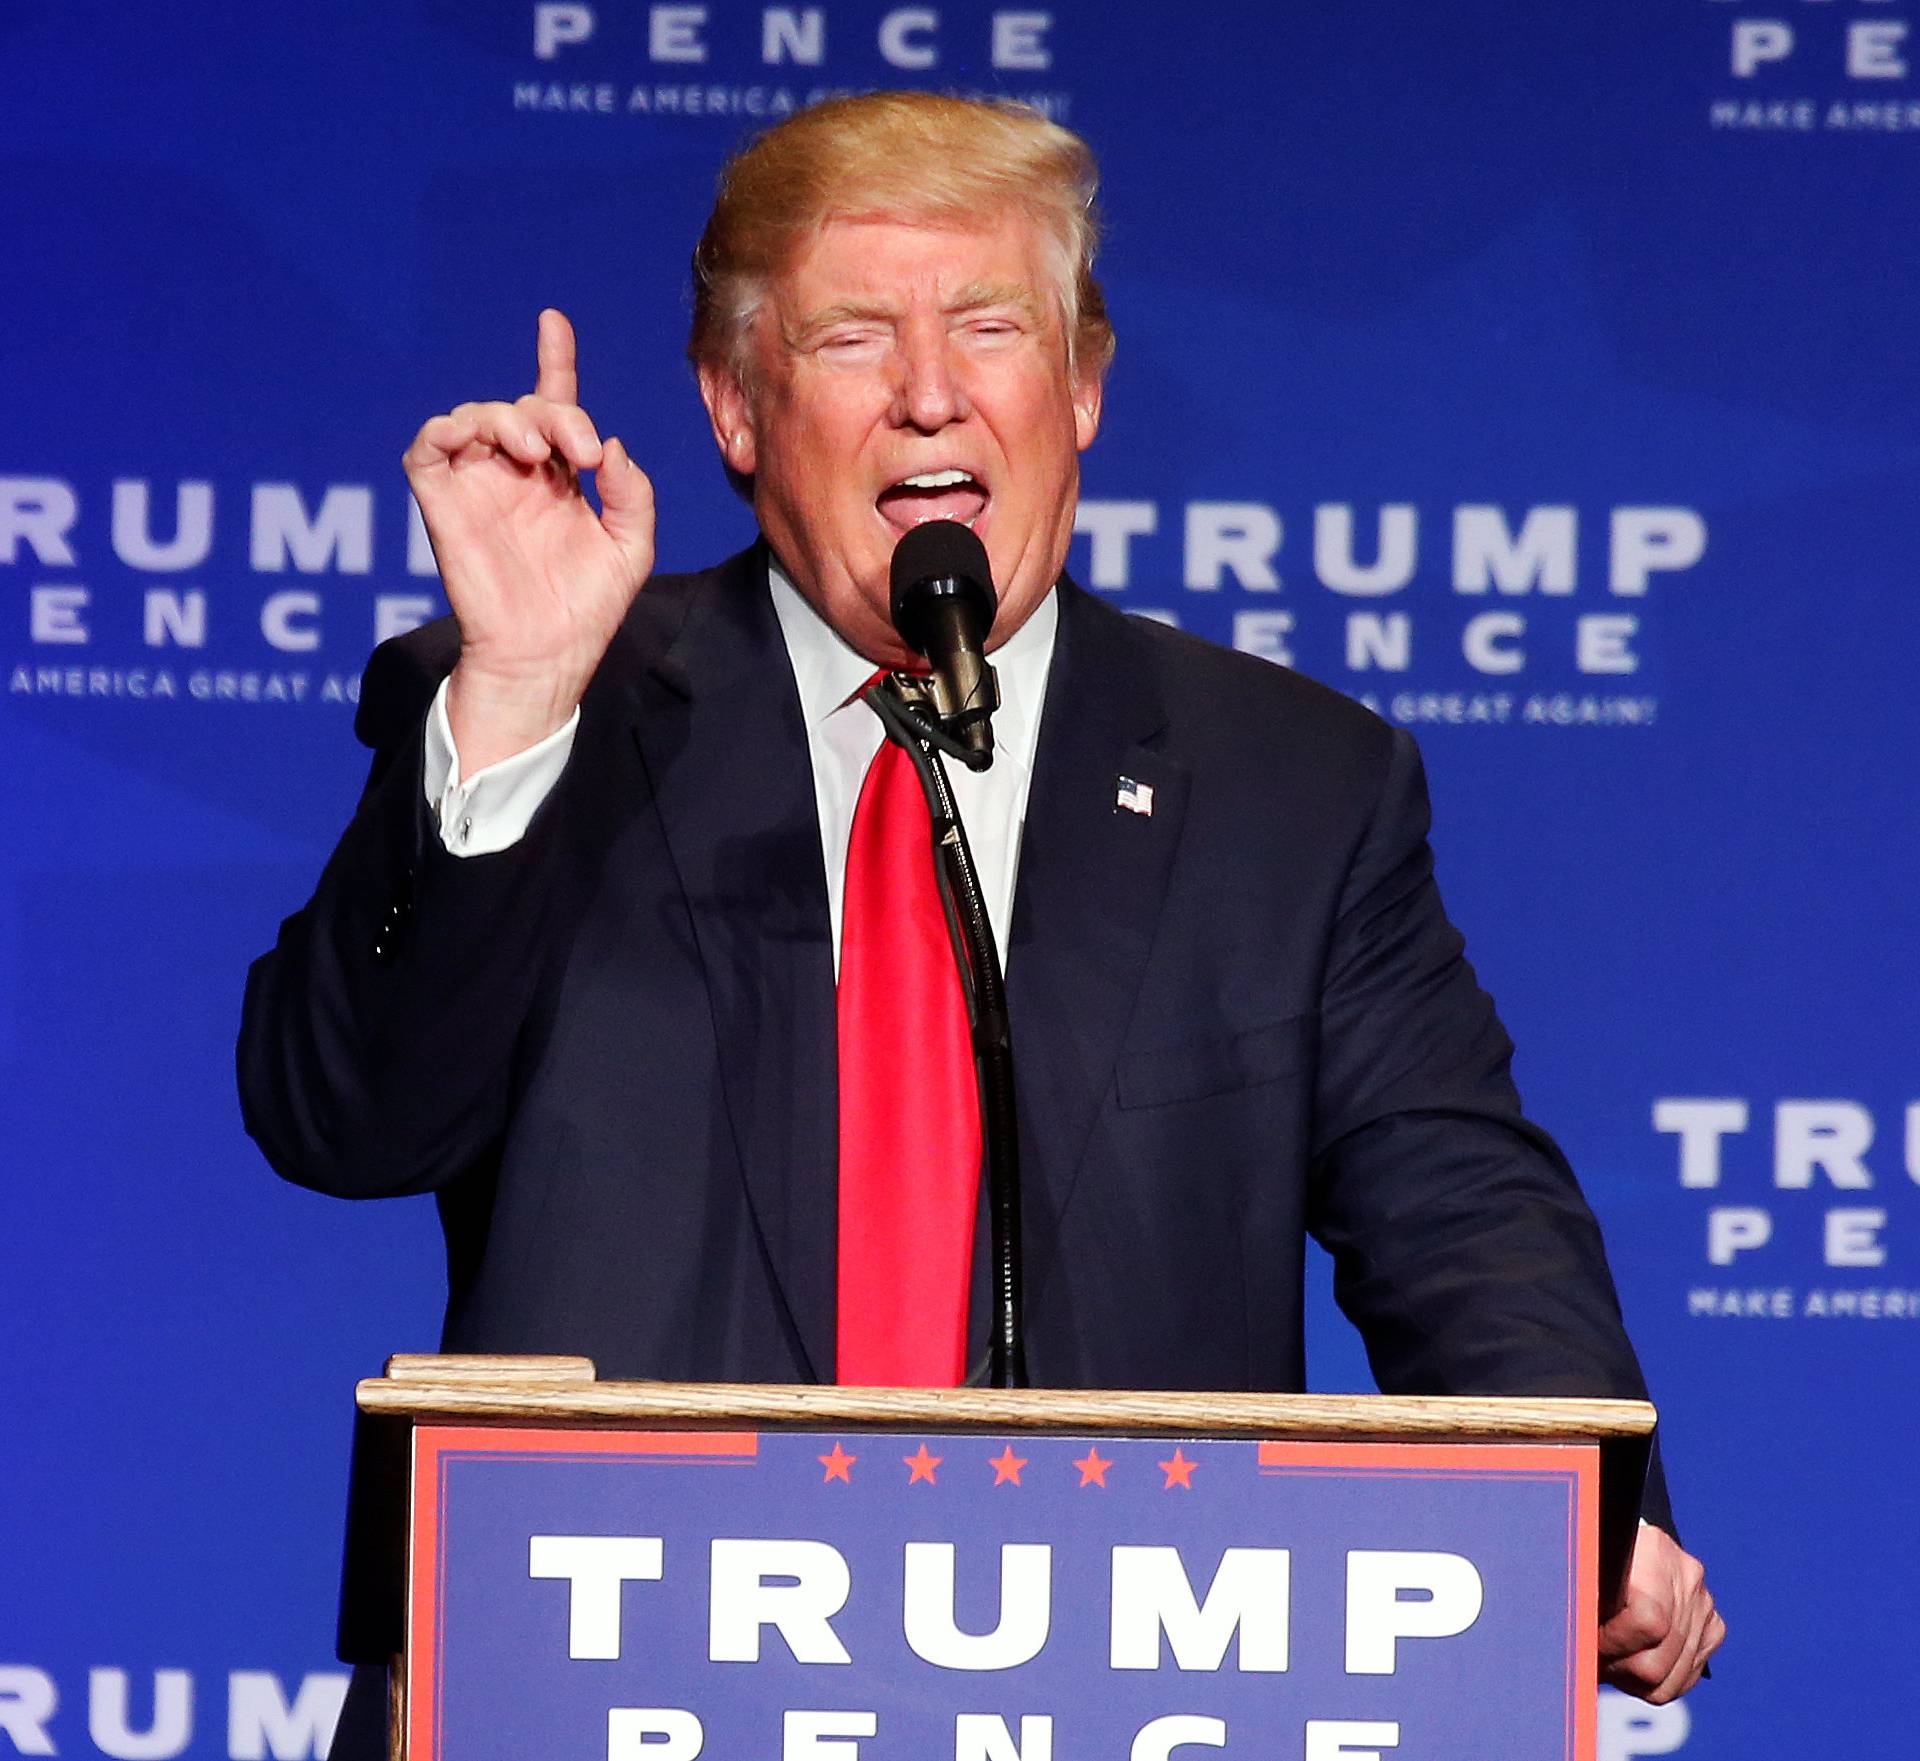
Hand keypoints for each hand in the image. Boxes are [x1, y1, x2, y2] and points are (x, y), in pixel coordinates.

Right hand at [403, 309, 655, 770]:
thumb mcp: (631, 547)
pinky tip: (484, 441)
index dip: (554, 360)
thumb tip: (607, 445)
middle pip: (525, 408)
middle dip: (556, 413)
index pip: (553, 405)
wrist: (547, 656)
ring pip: (476, 415)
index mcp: (558, 479)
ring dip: (508, 418)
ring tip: (536, 453)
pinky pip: (426, 446)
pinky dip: (447, 428)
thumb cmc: (587, 610)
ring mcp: (477, 485)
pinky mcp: (442, 502)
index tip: (553, 321)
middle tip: (581, 453)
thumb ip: (632, 493)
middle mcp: (516, 474)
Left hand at [1599, 1522, 1723, 1701]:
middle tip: (1597, 1659)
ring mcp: (1703, 1603)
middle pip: (1659, 1661)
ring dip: (1636, 1679)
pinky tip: (1635, 1660)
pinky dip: (1658, 1678)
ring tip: (1612, 1661)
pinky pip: (1686, 1675)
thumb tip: (1576, 1643)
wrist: (1628, 1542)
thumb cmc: (1596, 1555)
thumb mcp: (1583, 1565)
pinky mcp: (1714, 1626)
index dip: (1614, 1642)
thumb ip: (1583, 1597)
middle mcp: (1687, 1577)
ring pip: (1672, 1677)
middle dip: (1620, 1669)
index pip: (1647, 1622)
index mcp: (1654, 1551)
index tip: (1592, 1641)